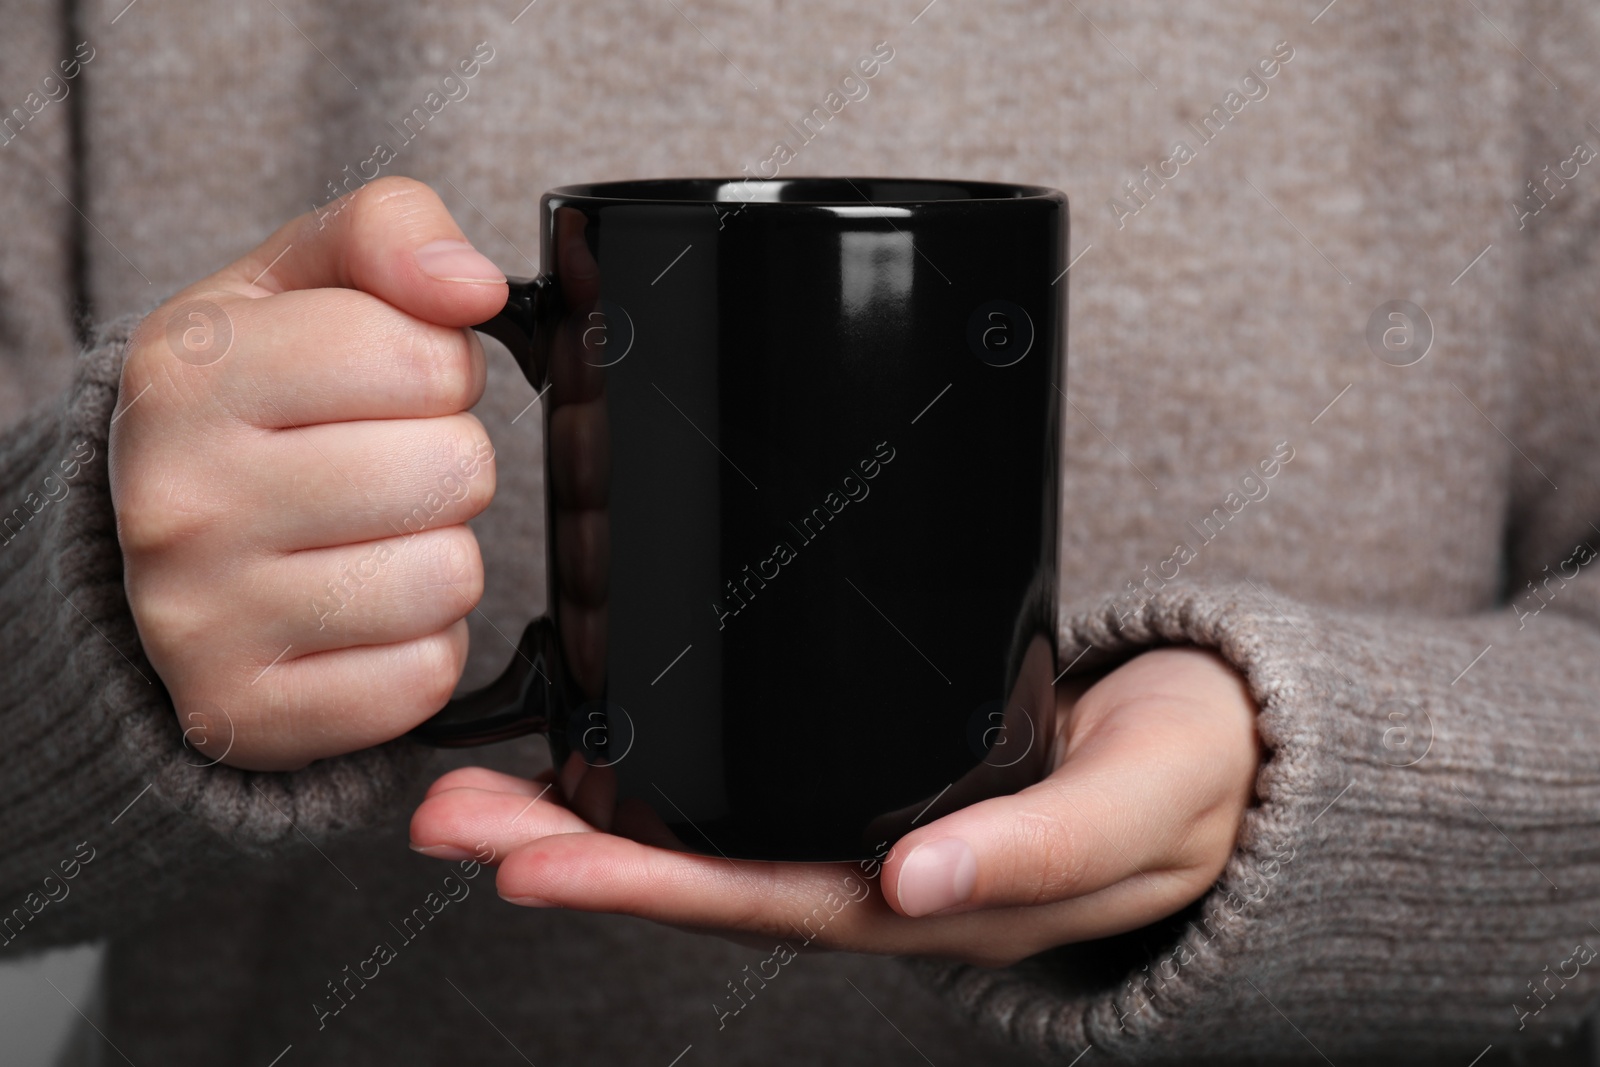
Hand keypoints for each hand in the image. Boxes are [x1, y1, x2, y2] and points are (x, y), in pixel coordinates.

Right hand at [111, 177, 508, 770]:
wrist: (147, 546)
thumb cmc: (249, 406)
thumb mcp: (295, 285)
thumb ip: (387, 234)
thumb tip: (469, 283)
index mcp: (187, 372)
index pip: (421, 355)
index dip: (440, 365)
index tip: (394, 383)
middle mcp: (180, 501)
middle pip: (451, 470)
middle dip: (447, 461)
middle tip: (385, 465)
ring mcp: (203, 621)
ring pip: (447, 579)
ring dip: (438, 555)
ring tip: (370, 538)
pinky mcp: (246, 714)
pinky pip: (421, 676)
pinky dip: (417, 647)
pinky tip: (357, 616)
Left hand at [409, 643, 1261, 966]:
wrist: (1221, 762)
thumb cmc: (1184, 784)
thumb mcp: (1133, 808)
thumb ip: (1036, 847)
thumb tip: (917, 884)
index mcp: (929, 901)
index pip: (761, 901)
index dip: (644, 884)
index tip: (533, 861)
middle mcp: (875, 880)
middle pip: (698, 879)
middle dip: (566, 853)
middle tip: (448, 819)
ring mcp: (865, 835)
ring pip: (705, 841)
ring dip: (585, 821)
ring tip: (474, 798)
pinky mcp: (862, 779)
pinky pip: (747, 794)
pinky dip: (655, 781)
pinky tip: (591, 759)